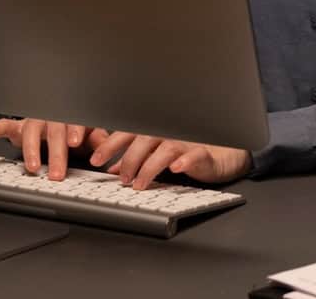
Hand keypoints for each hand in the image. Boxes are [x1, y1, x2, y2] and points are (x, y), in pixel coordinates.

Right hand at [0, 117, 109, 180]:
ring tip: (32, 166)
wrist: (60, 119)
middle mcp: (52, 117)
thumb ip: (98, 140)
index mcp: (72, 117)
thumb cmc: (74, 130)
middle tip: (57, 172)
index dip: (75, 129)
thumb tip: (108, 148)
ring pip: (30, 129)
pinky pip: (5, 125)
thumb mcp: (90, 135)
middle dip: (55, 152)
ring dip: (31, 148)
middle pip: (53, 130)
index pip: (75, 121)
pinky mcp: (19, 126)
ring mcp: (35, 120)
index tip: (76, 141)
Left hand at [88, 131, 251, 189]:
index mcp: (153, 131)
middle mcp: (167, 132)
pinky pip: (193, 155)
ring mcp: (185, 141)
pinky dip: (184, 161)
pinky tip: (176, 168)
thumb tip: (113, 168)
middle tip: (120, 178)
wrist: (221, 151)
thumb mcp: (156, 154)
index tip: (95, 159)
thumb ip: (136, 159)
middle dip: (128, 158)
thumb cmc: (186, 149)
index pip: (128, 133)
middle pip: (143, 140)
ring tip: (139, 184)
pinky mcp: (202, 153)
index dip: (110, 144)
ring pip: (164, 149)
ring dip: (149, 166)